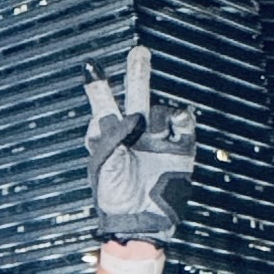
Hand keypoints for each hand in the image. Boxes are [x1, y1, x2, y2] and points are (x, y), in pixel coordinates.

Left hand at [83, 44, 196, 242]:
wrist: (139, 221)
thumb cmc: (114, 195)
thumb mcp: (104, 160)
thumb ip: (111, 131)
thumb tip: (122, 112)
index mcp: (110, 136)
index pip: (104, 105)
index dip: (98, 87)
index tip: (90, 66)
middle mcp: (134, 134)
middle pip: (136, 97)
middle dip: (138, 74)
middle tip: (139, 52)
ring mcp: (157, 140)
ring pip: (160, 110)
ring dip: (157, 112)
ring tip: (150, 128)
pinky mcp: (179, 149)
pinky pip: (183, 124)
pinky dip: (181, 118)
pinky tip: (175, 120)